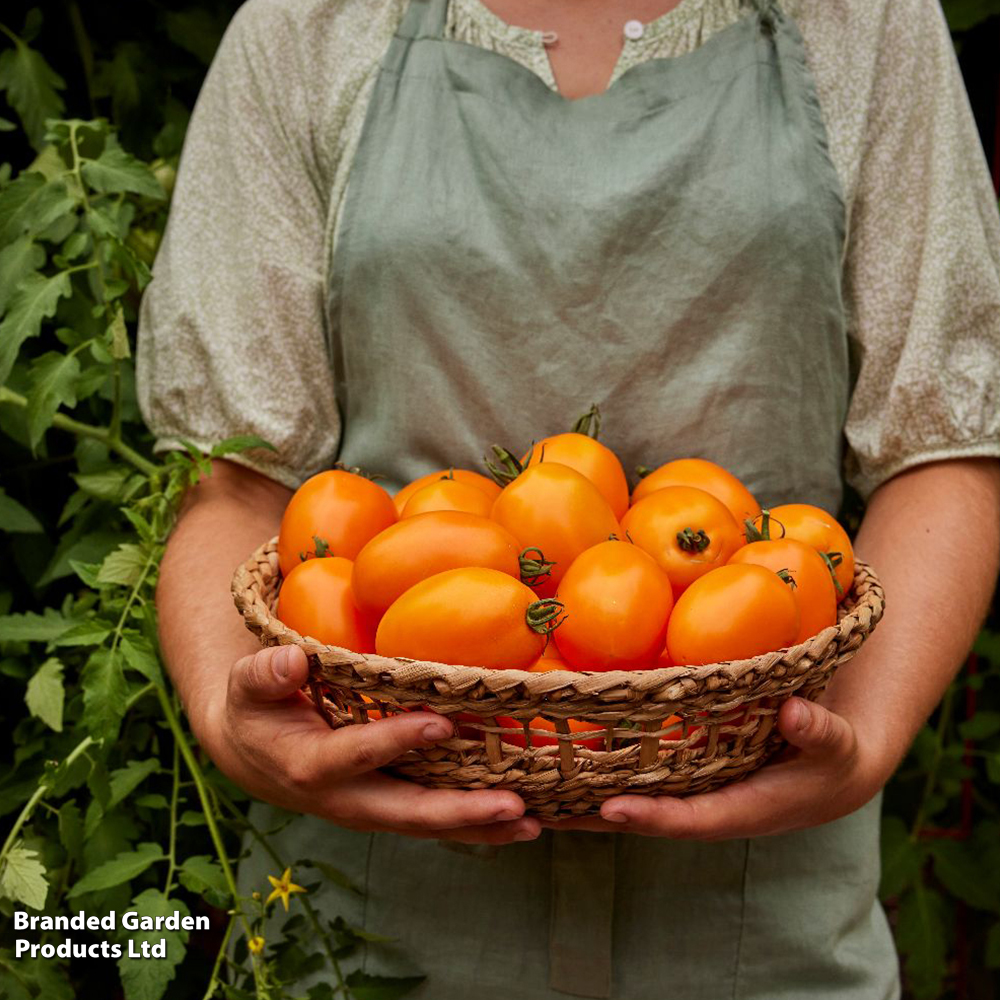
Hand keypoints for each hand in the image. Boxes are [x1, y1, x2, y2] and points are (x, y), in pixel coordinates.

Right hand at [196, 644, 540, 844]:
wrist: (254, 755)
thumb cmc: (256, 708)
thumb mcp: (247, 686)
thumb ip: (265, 674)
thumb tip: (292, 661)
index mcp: (309, 766)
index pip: (356, 755)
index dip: (396, 741)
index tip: (441, 724)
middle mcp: (345, 799)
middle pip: (406, 812)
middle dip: (460, 812)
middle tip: (514, 806)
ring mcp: (371, 809)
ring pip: (428, 825)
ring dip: (480, 826)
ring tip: (533, 823)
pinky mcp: (388, 807)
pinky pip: (434, 820)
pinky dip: (475, 822)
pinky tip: (519, 819)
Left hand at [542, 696, 890, 839]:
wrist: (830, 771)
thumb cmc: (834, 757)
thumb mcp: (837, 745)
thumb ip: (820, 733)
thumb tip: (796, 714)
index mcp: (743, 808)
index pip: (689, 819)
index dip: (650, 816)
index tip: (608, 809)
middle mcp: (707, 808)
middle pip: (644, 819)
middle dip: (594, 817)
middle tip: (542, 808)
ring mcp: (692, 796)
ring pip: (631, 803)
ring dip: (583, 802)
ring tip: (528, 792)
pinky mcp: (685, 781)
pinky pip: (637, 783)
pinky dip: (599, 781)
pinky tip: (560, 766)